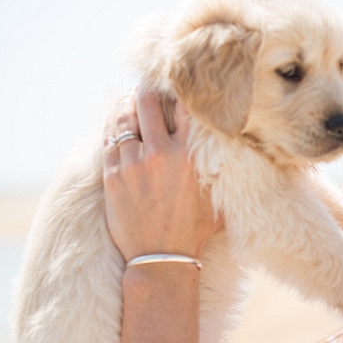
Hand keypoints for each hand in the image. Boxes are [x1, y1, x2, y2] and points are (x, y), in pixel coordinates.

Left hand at [102, 89, 221, 261]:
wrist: (162, 258)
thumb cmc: (194, 230)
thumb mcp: (216, 196)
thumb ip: (218, 170)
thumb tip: (233, 153)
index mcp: (188, 156)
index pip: (184, 107)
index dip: (181, 91)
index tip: (180, 84)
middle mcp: (159, 154)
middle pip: (147, 102)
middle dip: (148, 89)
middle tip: (149, 84)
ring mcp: (132, 163)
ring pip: (124, 118)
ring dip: (127, 104)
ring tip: (131, 98)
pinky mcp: (112, 175)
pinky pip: (109, 140)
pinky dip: (114, 127)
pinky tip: (118, 122)